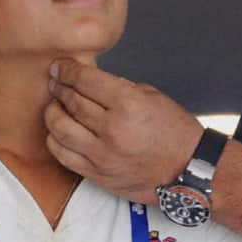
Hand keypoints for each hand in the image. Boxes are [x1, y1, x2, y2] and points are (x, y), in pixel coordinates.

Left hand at [45, 59, 202, 203]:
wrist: (189, 170)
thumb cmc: (175, 132)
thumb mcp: (152, 98)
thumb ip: (119, 88)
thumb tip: (89, 82)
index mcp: (129, 104)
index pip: (85, 80)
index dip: (67, 70)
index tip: (59, 67)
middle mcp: (112, 129)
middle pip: (70, 101)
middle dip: (59, 88)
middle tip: (55, 82)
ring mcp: (102, 155)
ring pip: (60, 128)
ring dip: (52, 113)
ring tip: (55, 106)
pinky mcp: (97, 174)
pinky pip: (63, 155)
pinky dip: (55, 140)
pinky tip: (59, 131)